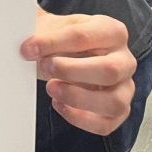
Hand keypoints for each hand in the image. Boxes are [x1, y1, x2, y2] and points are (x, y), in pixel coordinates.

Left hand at [20, 8, 134, 134]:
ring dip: (78, 98)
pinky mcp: (118, 111)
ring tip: (51, 88)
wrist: (63, 54)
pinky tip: (60, 105)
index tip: (28, 49)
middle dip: (70, 71)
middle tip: (44, 67)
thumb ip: (40, 32)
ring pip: (114, 101)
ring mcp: (125, 87)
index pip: (86, 37)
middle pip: (109, 70)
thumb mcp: (52, 27)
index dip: (52, 43)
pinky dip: (80, 119)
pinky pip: (106, 124)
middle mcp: (124, 59)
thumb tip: (26, 45)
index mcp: (111, 31)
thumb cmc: (62, 40)